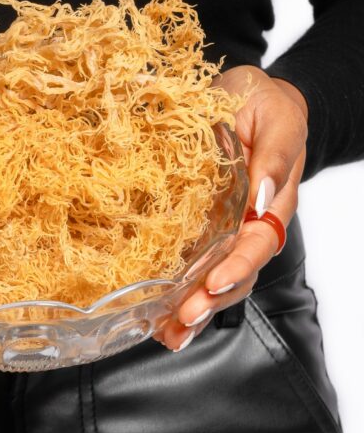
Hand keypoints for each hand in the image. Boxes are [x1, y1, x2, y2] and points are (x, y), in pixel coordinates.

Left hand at [154, 65, 308, 351]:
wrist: (251, 97)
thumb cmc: (265, 105)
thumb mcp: (277, 118)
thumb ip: (276, 155)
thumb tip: (265, 195)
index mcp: (271, 204)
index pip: (257, 245)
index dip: (237, 267)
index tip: (215, 284)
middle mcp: (249, 226)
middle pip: (236, 275)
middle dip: (210, 301)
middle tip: (183, 320)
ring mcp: (225, 232)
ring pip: (214, 281)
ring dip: (193, 310)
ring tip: (168, 334)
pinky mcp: (201, 229)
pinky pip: (192, 268)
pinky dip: (176, 298)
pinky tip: (156, 322)